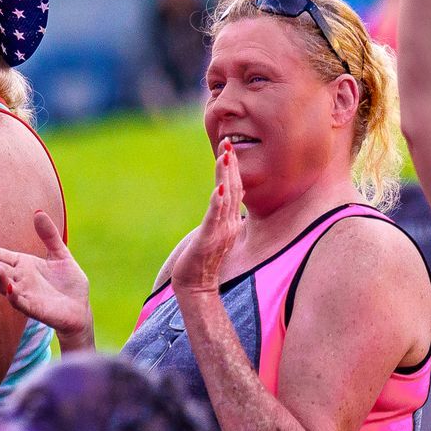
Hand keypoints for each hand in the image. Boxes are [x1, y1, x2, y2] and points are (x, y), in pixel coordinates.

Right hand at [0, 211, 94, 348]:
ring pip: (4, 286)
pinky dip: (13, 296)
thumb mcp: (60, 254)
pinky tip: (10, 288)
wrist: (81, 308)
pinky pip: (19, 303)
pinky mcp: (33, 308)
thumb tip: (38, 211)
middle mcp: (20, 279)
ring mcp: (25, 294)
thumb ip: (49, 235)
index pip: (2, 256)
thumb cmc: (69, 283)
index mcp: (24, 265)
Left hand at [173, 139, 244, 298]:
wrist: (196, 286)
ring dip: (225, 176)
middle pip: (234, 189)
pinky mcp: (210, 239)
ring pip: (226, 199)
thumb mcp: (213, 236)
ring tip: (225, 157)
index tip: (229, 149)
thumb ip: (218, 219)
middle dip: (230, 166)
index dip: (232, 170)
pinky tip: (219, 188)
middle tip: (227, 143)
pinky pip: (215, 217)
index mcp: (230, 222)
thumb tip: (220, 205)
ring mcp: (221, 231)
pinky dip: (218, 201)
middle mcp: (229, 224)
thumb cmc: (202, 262)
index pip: (234, 190)